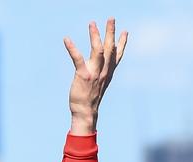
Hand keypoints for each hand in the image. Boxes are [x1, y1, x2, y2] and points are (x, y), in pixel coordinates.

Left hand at [64, 18, 127, 133]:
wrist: (86, 112)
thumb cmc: (90, 98)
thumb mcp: (100, 84)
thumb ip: (104, 72)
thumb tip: (105, 63)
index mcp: (108, 72)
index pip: (117, 55)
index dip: (122, 43)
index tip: (125, 31)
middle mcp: (104, 71)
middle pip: (110, 48)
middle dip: (111, 32)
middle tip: (111, 18)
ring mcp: (94, 73)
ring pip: (98, 50)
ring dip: (96, 36)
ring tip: (92, 23)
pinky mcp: (83, 76)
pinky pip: (78, 59)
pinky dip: (72, 48)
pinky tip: (67, 39)